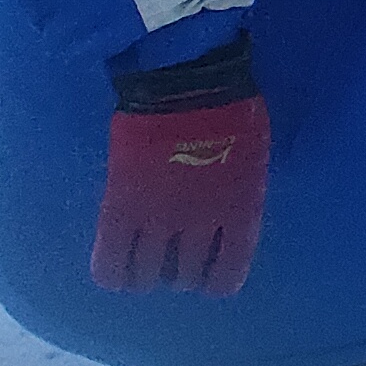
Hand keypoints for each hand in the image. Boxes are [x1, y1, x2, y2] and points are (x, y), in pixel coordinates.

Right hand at [94, 39, 267, 296]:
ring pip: (150, 277)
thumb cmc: (230, 106)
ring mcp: (159, 219)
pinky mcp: (121, 210)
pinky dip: (112, 274)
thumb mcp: (253, 154)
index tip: (210, 281)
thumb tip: (233, 207)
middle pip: (186, 277)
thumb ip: (242, 189)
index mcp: (240, 210)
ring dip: (147, 276)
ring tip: (143, 266)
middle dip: (180, 273)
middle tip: (173, 260)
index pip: (229, 271)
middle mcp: (201, 224)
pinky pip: (111, 263)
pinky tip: (115, 272)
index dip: (217, 281)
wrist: (186, 84)